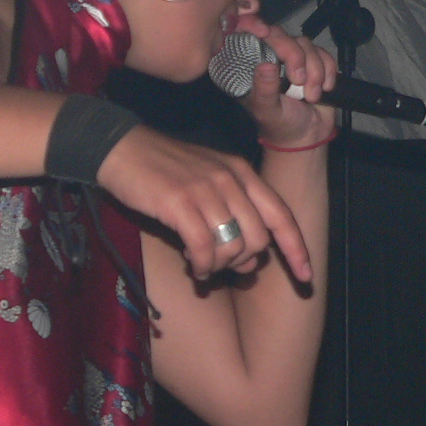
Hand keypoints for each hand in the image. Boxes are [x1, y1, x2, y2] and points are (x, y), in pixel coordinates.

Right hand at [97, 123, 312, 281]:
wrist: (120, 148)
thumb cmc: (162, 168)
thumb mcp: (206, 178)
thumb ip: (231, 209)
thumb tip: (246, 258)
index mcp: (242, 172)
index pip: (281, 215)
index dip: (296, 249)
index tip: (305, 277)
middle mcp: (230, 179)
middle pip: (258, 238)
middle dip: (243, 261)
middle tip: (221, 266)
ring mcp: (206, 189)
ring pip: (233, 246)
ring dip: (219, 266)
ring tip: (201, 265)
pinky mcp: (180, 202)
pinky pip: (205, 248)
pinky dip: (201, 264)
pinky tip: (192, 264)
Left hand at [231, 16, 337, 148]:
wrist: (307, 136)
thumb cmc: (280, 124)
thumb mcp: (268, 111)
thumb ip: (264, 90)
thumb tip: (265, 65)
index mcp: (251, 65)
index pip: (250, 36)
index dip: (256, 27)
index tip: (266, 34)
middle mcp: (270, 56)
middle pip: (282, 36)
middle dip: (296, 57)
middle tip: (299, 82)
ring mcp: (293, 57)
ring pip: (306, 44)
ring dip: (315, 70)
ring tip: (311, 95)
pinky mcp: (314, 61)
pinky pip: (324, 53)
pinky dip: (328, 70)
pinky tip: (325, 88)